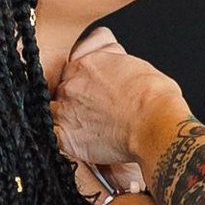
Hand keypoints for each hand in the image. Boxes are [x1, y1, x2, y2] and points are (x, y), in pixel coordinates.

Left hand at [55, 32, 185, 175]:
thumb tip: (121, 72)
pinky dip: (58, 140)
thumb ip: (119, 66)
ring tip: (81, 130)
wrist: (154, 123)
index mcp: (88, 62)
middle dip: (74, 101)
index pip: (74, 69)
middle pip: (61, 89)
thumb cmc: (155, 98)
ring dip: (62, 119)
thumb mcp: (138, 66)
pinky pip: (49, 135)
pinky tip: (70, 142)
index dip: (83, 83)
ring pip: (51, 110)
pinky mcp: (65, 134)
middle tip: (91, 115)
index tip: (93, 95)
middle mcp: (72, 82)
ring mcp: (65, 108)